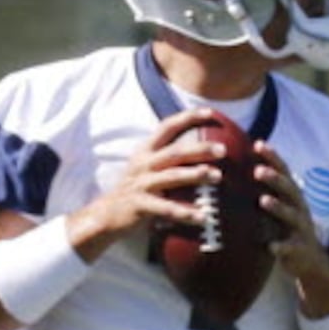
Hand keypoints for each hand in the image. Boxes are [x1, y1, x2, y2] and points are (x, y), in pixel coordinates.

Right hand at [69, 108, 220, 257]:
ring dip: (196, 175)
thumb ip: (166, 158)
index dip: (187, 118)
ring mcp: (141, 184)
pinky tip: (203, 217)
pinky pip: (167, 209)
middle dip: (200, 149)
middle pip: (175, 151)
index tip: (209, 113)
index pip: (166, 127)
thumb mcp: (145, 167)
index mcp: (145, 152)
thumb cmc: (135, 190)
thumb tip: (200, 150)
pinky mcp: (140, 205)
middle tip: (222, 149)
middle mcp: (143, 164)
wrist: (106, 214)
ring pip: (172, 176)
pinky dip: (186, 213)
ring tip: (218, 177)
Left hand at [252, 140, 328, 314]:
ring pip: (291, 216)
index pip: (284, 172)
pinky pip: (290, 247)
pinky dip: (281, 246)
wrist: (310, 261)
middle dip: (275, 179)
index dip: (273, 158)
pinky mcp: (299, 249)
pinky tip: (270, 246)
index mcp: (293, 197)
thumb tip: (241, 168)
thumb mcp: (281, 207)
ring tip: (263, 201)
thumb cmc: (287, 229)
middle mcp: (299, 209)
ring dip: (278, 207)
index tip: (258, 144)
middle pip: (289, 190)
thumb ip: (267, 190)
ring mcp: (301, 229)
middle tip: (258, 171)